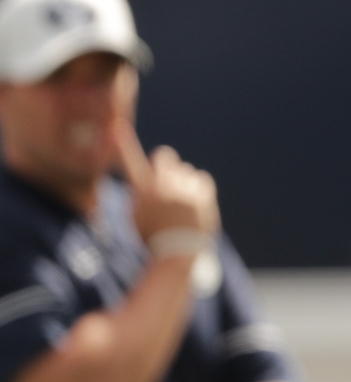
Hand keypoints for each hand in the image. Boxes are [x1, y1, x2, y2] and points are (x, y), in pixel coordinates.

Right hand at [118, 128, 218, 242]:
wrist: (179, 252)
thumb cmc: (153, 234)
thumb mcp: (136, 214)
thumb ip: (140, 192)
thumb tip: (150, 177)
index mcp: (142, 192)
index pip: (129, 163)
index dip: (123, 144)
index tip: (116, 128)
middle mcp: (163, 187)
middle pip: (165, 156)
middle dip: (164, 164)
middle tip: (165, 182)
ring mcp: (185, 189)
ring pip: (185, 169)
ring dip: (182, 180)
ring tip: (179, 202)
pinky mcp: (204, 194)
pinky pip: (201, 178)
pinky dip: (197, 187)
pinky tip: (193, 203)